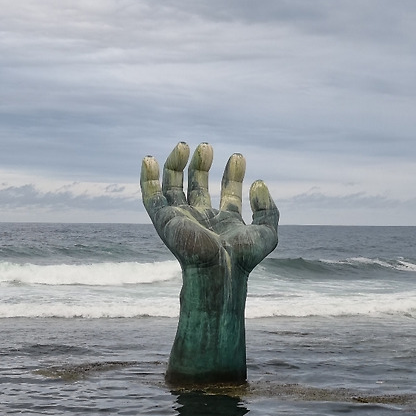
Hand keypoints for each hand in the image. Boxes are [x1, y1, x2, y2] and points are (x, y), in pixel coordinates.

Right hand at [140, 142, 278, 271]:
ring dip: (176, 165)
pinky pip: (150, 197)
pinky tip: (149, 160)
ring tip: (184, 145)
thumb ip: (268, 208)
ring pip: (173, 187)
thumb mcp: (267, 232)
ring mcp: (181, 218)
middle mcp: (201, 219)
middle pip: (197, 185)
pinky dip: (147, 179)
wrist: (218, 270)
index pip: (227, 192)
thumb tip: (259, 183)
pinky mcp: (164, 220)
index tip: (238, 157)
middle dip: (202, 164)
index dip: (233, 174)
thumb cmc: (242, 258)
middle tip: (207, 147)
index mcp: (224, 222)